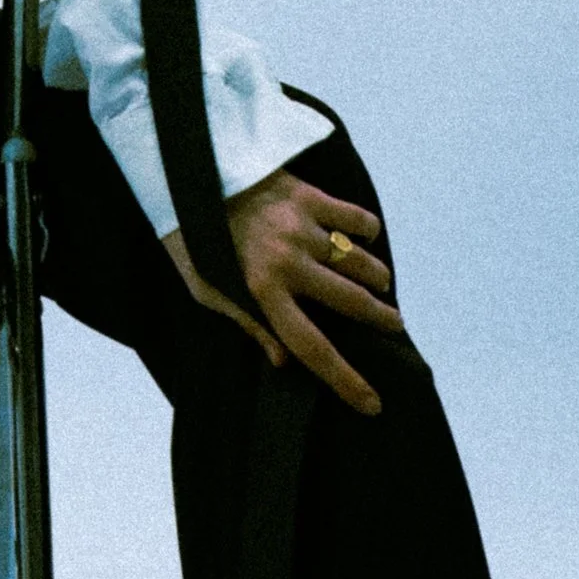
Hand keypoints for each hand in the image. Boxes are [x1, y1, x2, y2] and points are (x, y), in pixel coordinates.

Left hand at [162, 172, 402, 416]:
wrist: (186, 175)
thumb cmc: (193, 238)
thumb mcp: (207, 290)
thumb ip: (248, 323)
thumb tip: (283, 361)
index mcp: (259, 291)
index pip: (311, 347)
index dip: (344, 380)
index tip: (372, 403)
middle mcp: (287, 262)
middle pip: (353, 303)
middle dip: (382, 320)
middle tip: (392, 325)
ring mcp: (301, 227)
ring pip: (362, 263)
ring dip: (377, 279)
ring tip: (379, 285)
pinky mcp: (308, 196)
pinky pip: (356, 220)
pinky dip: (367, 233)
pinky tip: (363, 239)